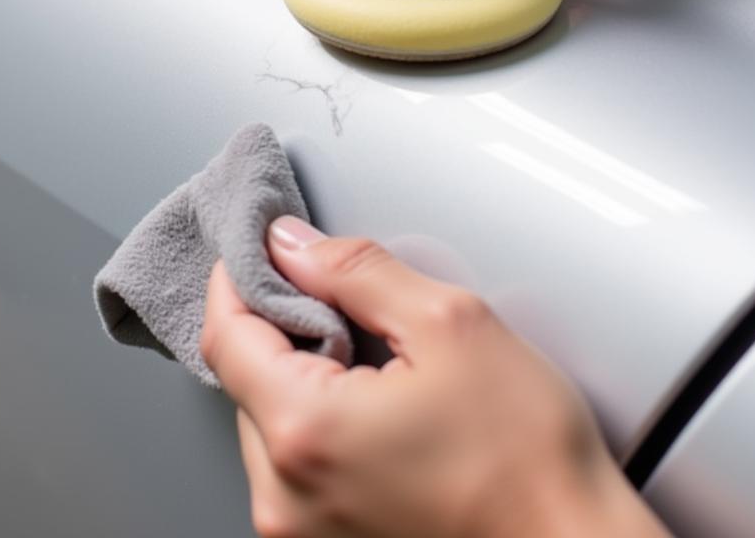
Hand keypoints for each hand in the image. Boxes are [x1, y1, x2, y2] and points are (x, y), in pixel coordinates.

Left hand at [202, 218, 670, 537]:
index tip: (256, 250)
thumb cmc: (530, 462)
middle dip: (279, 326)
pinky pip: (293, 463)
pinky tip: (374, 409)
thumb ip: (355, 271)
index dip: (236, 279)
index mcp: (305, 434)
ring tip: (373, 366)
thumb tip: (292, 245)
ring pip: (267, 419)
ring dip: (299, 375)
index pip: (225, 334)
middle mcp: (286, 496)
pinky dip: (317, 420)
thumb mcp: (449, 325)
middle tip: (337, 304)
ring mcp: (301, 530)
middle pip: (244, 378)